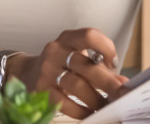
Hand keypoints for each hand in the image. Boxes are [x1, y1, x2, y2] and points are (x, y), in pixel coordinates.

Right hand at [7, 28, 129, 119]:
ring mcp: (47, 70)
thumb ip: (100, 67)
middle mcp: (56, 50)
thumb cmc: (60, 64)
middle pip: (86, 65)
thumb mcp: (77, 58)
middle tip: (121, 94)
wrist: (27, 72)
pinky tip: (90, 113)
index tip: (113, 64)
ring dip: (95, 99)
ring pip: (76, 86)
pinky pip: (64, 103)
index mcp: (68, 38)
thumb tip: (122, 83)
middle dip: (107, 82)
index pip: (89, 35)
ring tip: (106, 106)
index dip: (106, 48)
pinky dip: (81, 110)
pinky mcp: (41, 89)